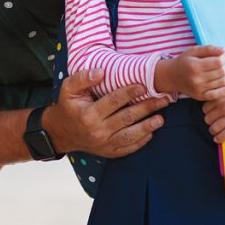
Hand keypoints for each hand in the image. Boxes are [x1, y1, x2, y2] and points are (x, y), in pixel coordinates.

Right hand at [44, 69, 168, 157]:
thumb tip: (101, 72)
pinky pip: (128, 148)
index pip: (113, 102)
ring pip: (130, 136)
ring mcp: (104, 144)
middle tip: (163, 99)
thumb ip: (83, 78)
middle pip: (126, 118)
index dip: (129, 92)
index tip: (143, 85)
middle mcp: (98, 131)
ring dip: (147, 127)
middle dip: (147, 108)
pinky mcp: (109, 152)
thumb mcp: (68, 88)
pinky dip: (141, 142)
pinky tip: (151, 133)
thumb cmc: (68, 106)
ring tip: (161, 119)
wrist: (61, 132)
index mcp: (89, 115)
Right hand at [154, 45, 224, 100]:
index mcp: (195, 66)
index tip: (224, 55)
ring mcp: (199, 89)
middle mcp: (197, 79)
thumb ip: (208, 49)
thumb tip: (224, 50)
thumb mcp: (193, 51)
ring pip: (221, 83)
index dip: (224, 58)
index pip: (218, 63)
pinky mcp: (200, 96)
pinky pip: (217, 95)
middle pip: (221, 73)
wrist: (171, 76)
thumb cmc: (184, 61)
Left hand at [202, 71, 224, 142]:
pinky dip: (220, 138)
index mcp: (219, 96)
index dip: (207, 111)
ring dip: (213, 130)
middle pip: (208, 119)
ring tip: (214, 130)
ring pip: (215, 127)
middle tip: (213, 121)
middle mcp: (224, 106)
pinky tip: (218, 139)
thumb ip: (215, 83)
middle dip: (209, 121)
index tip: (210, 112)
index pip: (204, 109)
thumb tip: (206, 83)